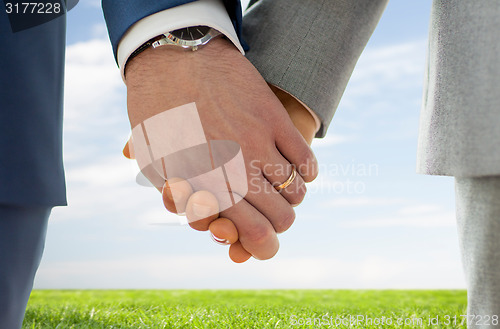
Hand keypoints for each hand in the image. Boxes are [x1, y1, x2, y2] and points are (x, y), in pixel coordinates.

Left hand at [125, 37, 317, 260]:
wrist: (173, 59)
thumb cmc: (160, 115)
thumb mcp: (157, 165)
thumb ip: (182, 200)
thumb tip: (210, 225)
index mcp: (204, 187)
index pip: (252, 234)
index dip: (263, 246)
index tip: (265, 244)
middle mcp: (235, 171)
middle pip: (280, 218)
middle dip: (278, 223)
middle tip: (274, 215)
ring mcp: (258, 144)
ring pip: (296, 192)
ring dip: (292, 198)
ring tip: (282, 189)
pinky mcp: (274, 119)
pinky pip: (306, 160)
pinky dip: (307, 172)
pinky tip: (298, 170)